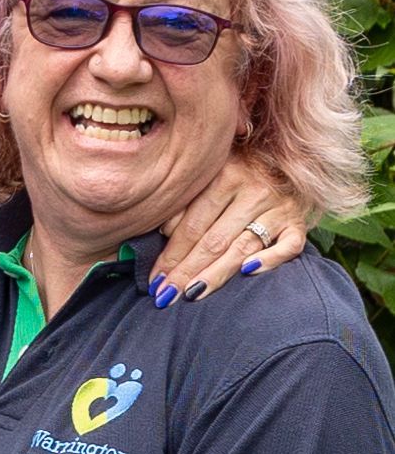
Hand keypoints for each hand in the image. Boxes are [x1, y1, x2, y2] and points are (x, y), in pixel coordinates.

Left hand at [149, 154, 307, 305]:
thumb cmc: (238, 170)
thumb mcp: (210, 175)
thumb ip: (187, 202)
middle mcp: (253, 191)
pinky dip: (269, 260)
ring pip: (243, 247)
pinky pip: (288, 246)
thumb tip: (163, 234)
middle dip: (187, 271)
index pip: (193, 225)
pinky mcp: (299, 223)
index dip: (172, 254)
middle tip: (167, 295)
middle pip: (215, 240)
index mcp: (225, 175)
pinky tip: (247, 273)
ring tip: (192, 294)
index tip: (155, 280)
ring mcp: (279, 208)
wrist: (288, 158)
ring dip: (216, 274)